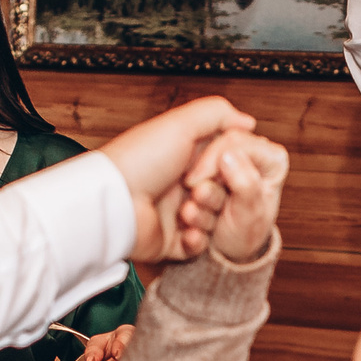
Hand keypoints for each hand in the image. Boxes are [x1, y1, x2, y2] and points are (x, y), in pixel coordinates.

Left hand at [96, 97, 257, 263]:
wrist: (113, 201)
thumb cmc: (140, 159)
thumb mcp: (181, 123)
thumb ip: (216, 114)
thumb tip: (247, 121)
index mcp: (183, 155)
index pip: (223, 161)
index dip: (230, 165)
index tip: (228, 166)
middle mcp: (179, 183)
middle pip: (222, 193)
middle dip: (218, 193)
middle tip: (201, 189)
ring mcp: (174, 213)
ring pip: (212, 220)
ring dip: (207, 216)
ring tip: (188, 211)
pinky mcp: (169, 241)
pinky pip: (196, 246)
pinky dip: (197, 241)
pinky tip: (188, 231)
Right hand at [187, 131, 287, 262]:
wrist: (231, 251)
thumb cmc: (246, 232)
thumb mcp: (249, 214)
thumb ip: (245, 185)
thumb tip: (227, 155)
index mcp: (272, 159)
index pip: (235, 141)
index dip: (210, 160)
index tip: (194, 184)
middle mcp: (252, 155)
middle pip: (214, 147)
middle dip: (202, 179)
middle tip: (197, 201)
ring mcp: (231, 161)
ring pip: (201, 161)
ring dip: (198, 193)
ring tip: (207, 216)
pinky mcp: (211, 170)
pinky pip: (191, 172)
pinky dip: (191, 195)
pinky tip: (198, 212)